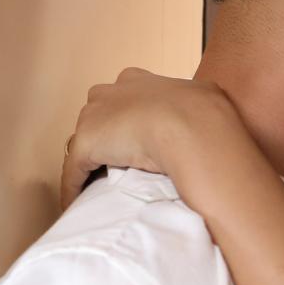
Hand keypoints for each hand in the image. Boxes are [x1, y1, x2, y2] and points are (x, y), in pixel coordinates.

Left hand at [59, 68, 239, 208]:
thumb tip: (209, 105)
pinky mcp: (84, 146)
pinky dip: (74, 188)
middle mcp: (110, 92)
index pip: (123, 97)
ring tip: (97, 187)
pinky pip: (74, 171)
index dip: (129, 119)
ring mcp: (94, 117)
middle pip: (98, 116)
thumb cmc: (202, 112)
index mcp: (137, 79)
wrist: (189, 124)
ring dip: (90, 163)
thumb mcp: (203, 97)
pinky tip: (76, 205)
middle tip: (119, 165)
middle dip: (105, 137)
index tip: (138, 138)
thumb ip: (194, 103)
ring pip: (85, 143)